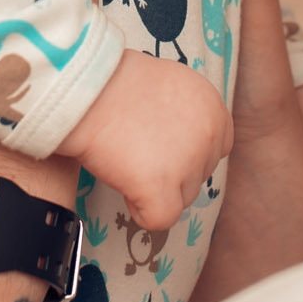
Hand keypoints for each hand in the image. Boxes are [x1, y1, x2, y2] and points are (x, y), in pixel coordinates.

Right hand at [57, 52, 232, 231]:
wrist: (85, 89)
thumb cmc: (113, 82)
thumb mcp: (168, 83)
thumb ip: (186, 111)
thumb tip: (180, 142)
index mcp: (212, 105)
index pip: (217, 148)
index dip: (186, 152)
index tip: (160, 145)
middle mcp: (209, 133)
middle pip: (199, 176)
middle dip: (170, 172)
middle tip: (136, 150)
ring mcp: (189, 162)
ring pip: (181, 199)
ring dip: (155, 189)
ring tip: (126, 161)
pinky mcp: (162, 186)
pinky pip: (160, 219)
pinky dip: (140, 210)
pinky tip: (124, 186)